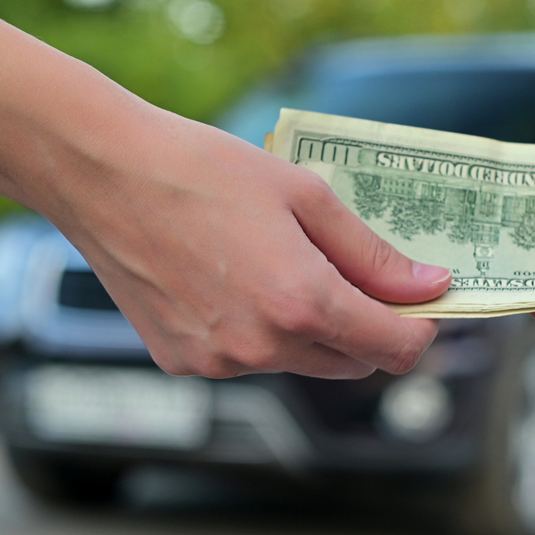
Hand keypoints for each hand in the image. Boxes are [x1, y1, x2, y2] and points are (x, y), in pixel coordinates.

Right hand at [0, 0, 449, 378]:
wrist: (104, 174)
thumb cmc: (205, 170)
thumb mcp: (305, 196)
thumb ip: (374, 254)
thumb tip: (430, 286)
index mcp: (302, 304)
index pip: (396, 349)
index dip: (419, 327)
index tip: (419, 300)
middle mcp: (263, 348)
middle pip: (352, 362)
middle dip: (367, 326)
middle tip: (351, 273)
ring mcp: (220, 363)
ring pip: (300, 363)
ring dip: (311, 330)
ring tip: (277, 265)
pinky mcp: (184, 364)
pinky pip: (248, 361)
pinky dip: (259, 333)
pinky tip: (232, 281)